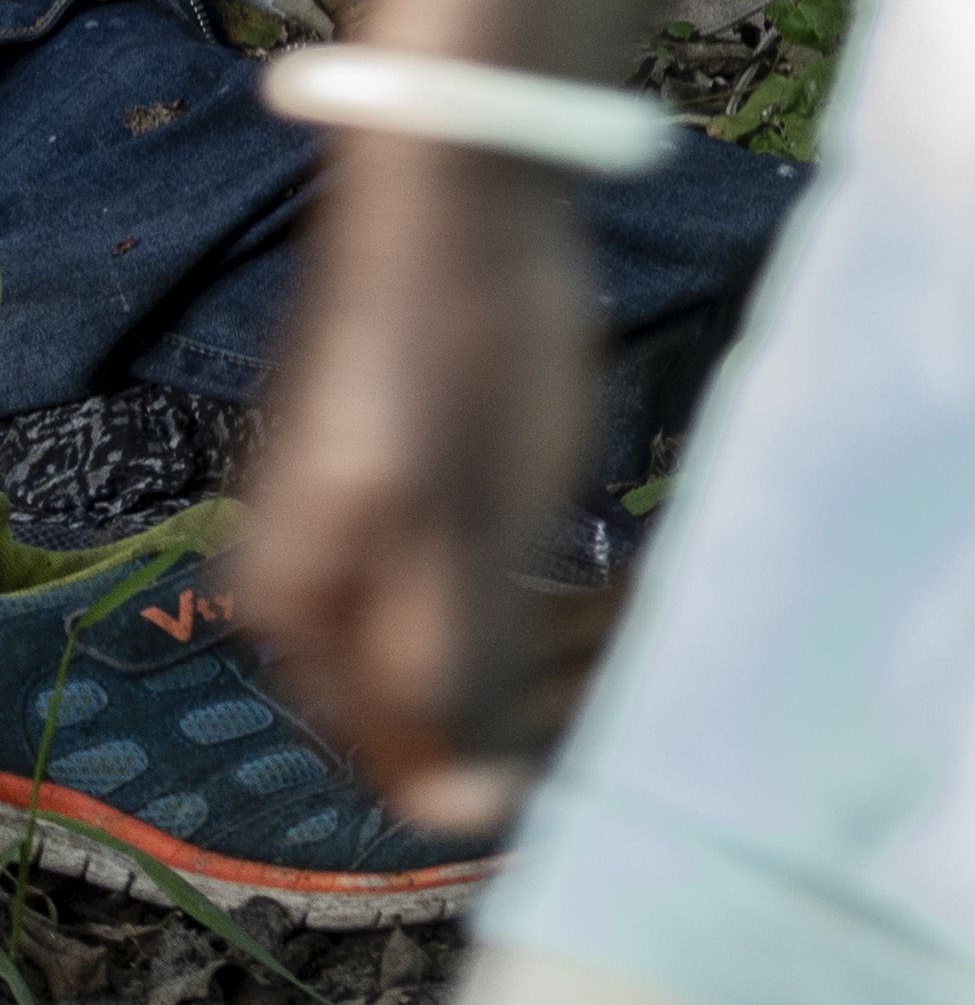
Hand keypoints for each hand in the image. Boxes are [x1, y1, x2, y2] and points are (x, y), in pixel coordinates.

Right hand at [234, 134, 605, 838]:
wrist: (466, 197)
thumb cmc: (465, 355)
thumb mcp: (463, 528)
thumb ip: (453, 666)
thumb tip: (463, 807)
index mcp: (299, 606)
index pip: (401, 753)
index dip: (506, 769)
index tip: (609, 744)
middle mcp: (310, 582)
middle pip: (428, 701)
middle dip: (538, 705)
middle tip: (640, 674)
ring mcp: (361, 527)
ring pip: (464, 642)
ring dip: (555, 653)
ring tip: (644, 626)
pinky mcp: (416, 482)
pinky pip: (478, 582)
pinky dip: (549, 595)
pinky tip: (615, 583)